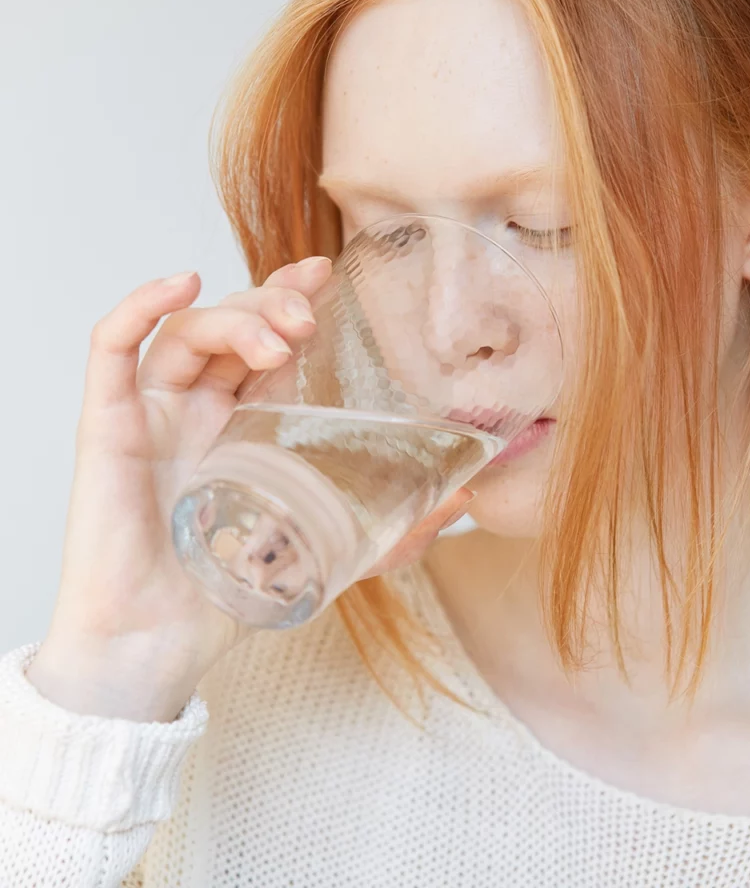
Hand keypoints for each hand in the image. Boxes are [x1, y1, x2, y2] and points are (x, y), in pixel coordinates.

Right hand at [27, 258, 472, 721]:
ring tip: (279, 336)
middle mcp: (199, 410)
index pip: (268, 340)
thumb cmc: (229, 599)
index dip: (291, 296)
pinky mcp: (110, 429)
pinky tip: (182, 285)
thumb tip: (464, 501)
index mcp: (246, 425)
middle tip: (308, 318)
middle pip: (232, 326)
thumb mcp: (330, 553)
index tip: (327, 275)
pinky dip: (139, 308)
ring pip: (186, 332)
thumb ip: (394, 530)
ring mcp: (154, 415)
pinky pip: (111, 350)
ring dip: (234, 316)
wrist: (157, 650)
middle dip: (272, 305)